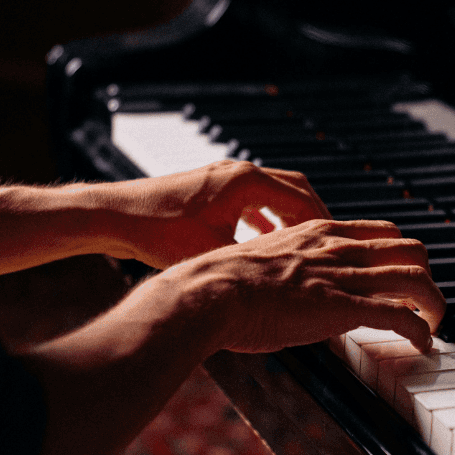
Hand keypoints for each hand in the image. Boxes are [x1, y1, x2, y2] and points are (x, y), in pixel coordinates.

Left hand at [100, 160, 331, 268]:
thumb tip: (285, 282)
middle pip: (293, 187)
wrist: (114, 216)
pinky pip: (249, 197)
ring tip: (305, 242)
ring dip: (289, 214)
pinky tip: (264, 238)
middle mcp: (237, 172)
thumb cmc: (157, 232)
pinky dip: (263, 215)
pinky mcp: (208, 187)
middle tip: (330, 241)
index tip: (339, 244)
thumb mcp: (215, 253)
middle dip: (313, 215)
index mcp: (245, 182)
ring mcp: (222, 177)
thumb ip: (254, 262)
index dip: (324, 222)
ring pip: (271, 191)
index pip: (302, 197)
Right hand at [161, 218, 444, 352]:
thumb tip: (293, 285)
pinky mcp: (343, 307)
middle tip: (423, 300)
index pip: (381, 232)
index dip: (401, 254)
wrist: (212, 291)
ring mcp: (343, 276)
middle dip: (426, 274)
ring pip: (416, 278)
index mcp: (320, 232)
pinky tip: (421, 343)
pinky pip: (399, 315)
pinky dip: (419, 330)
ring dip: (434, 304)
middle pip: (410, 249)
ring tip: (435, 324)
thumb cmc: (226, 282)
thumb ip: (291, 266)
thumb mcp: (266, 259)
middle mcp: (339, 248)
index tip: (402, 274)